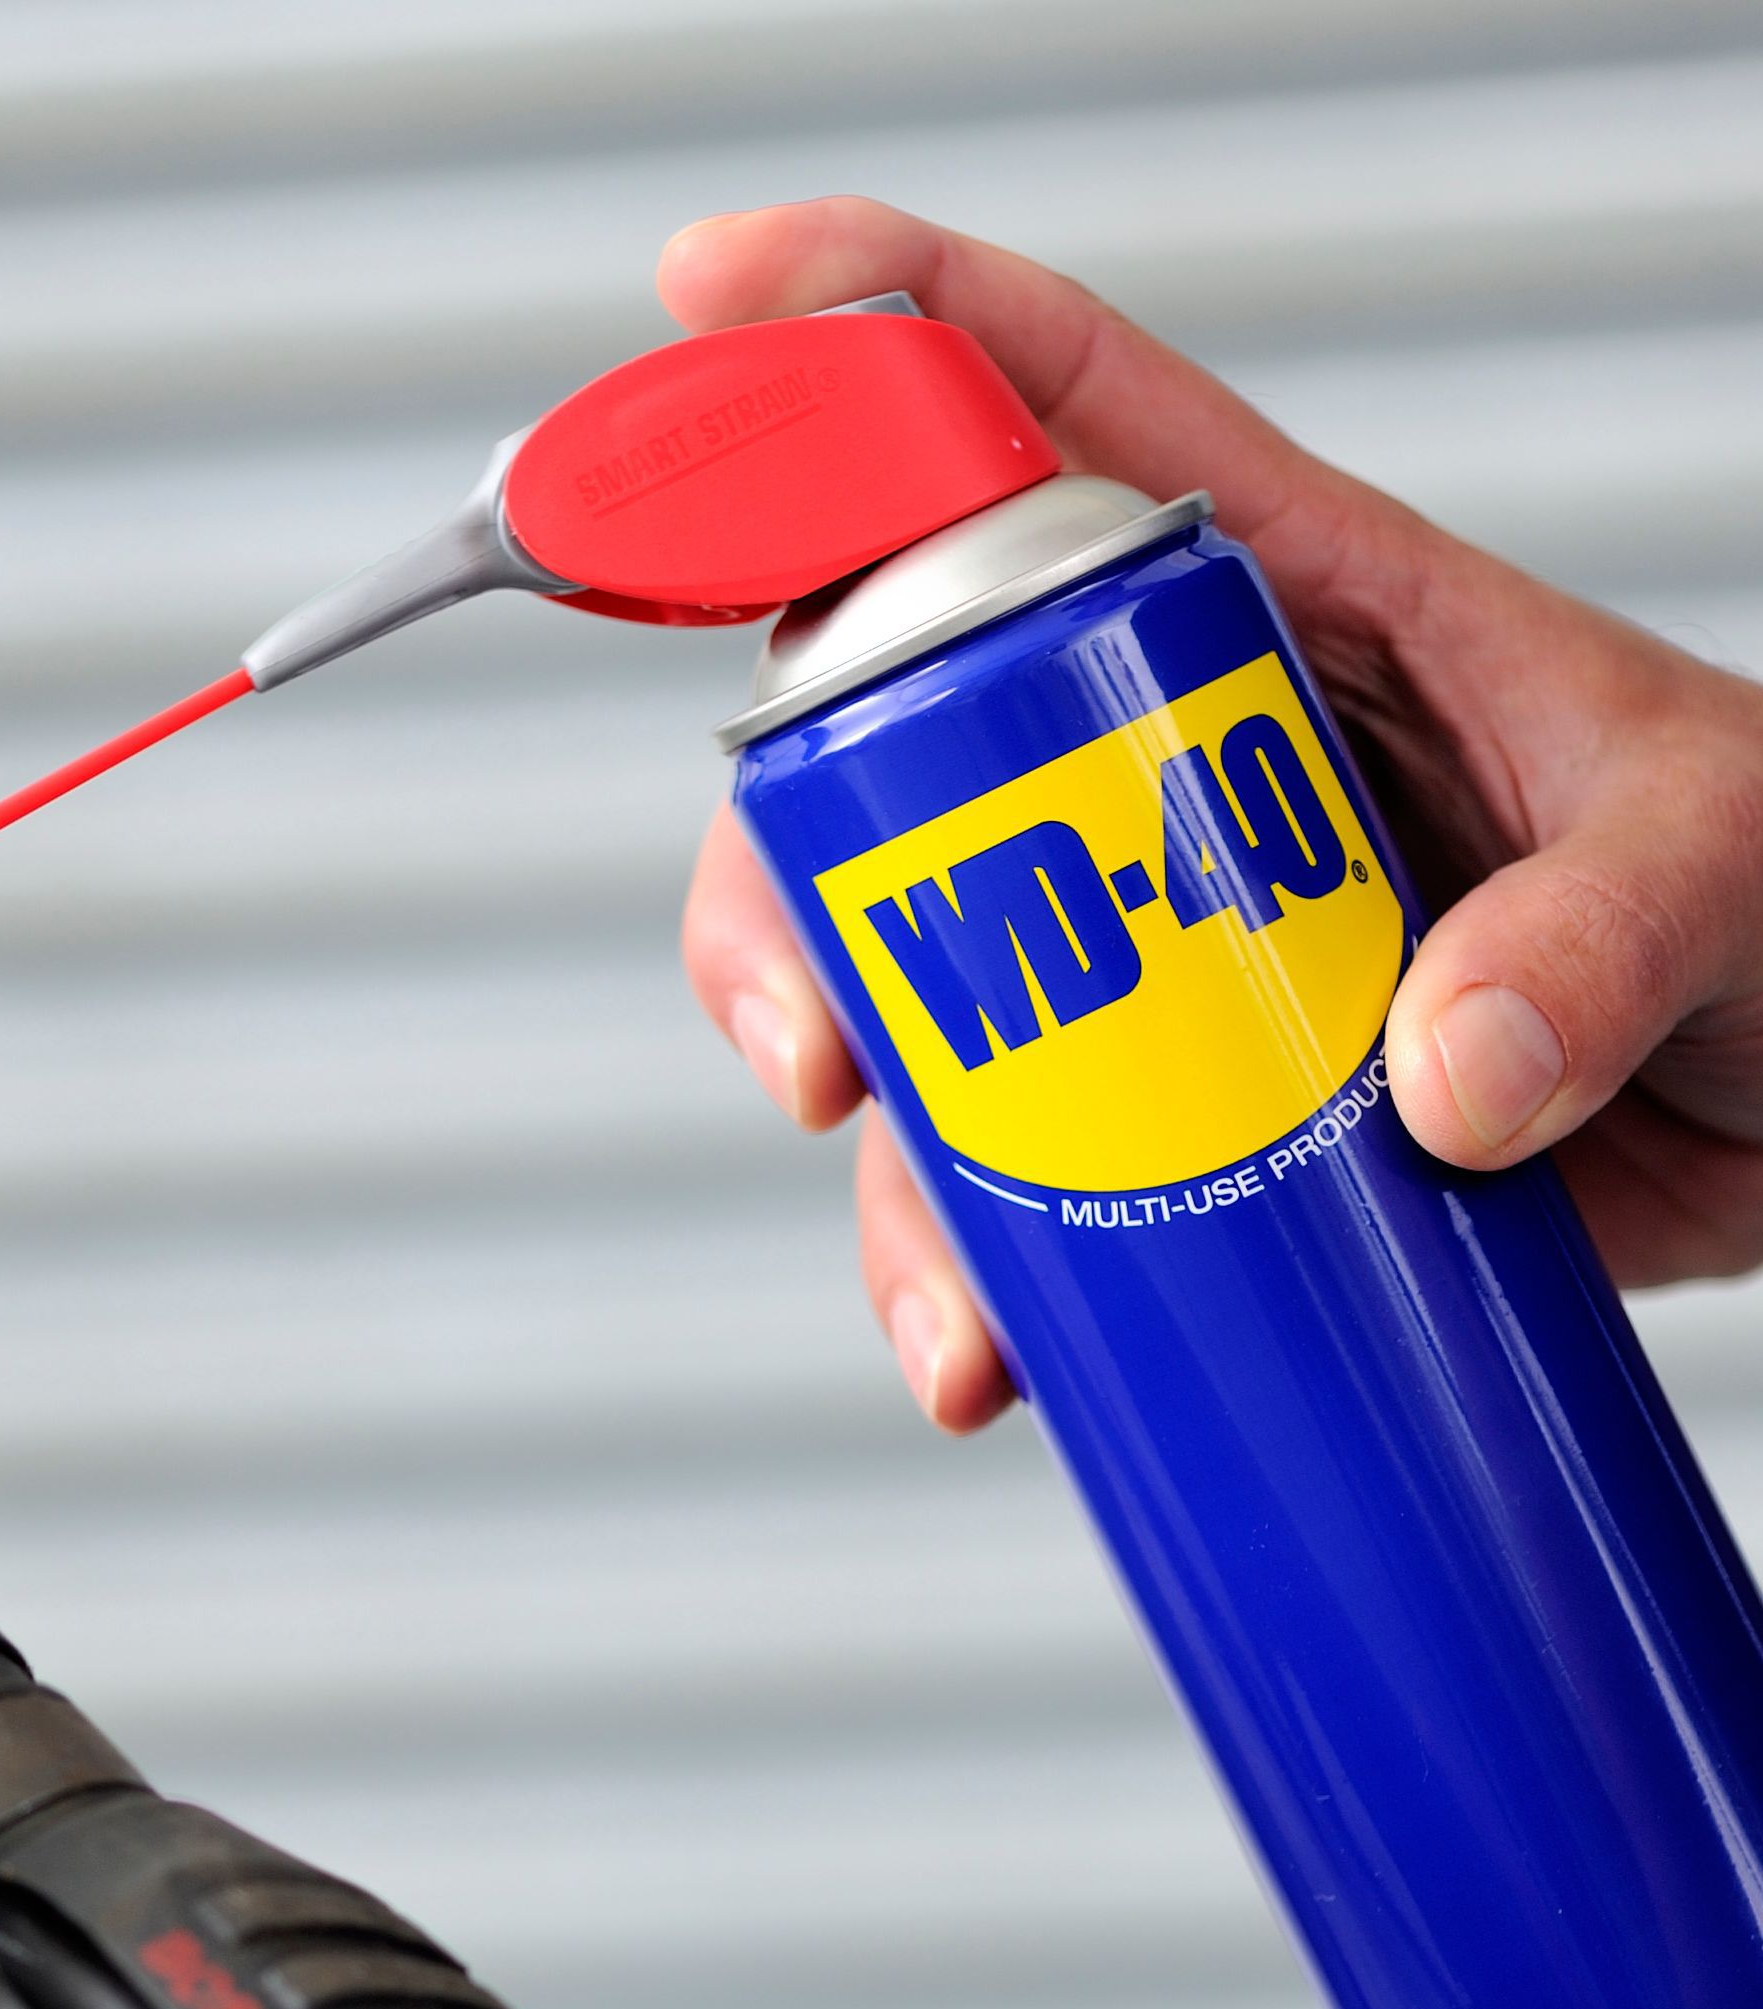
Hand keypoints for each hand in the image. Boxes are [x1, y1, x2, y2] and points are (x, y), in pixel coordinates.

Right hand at [670, 200, 1762, 1432]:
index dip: (863, 330)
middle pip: (881, 746)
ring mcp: (1147, 944)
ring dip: (880, 1150)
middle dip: (787, 885)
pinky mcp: (1164, 1110)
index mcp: (1290, 601)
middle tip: (819, 1039)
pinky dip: (963, 1271)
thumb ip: (1604, 934)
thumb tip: (1434, 1078)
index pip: (1048, 408)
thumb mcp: (1734, 859)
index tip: (704, 296)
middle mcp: (1165, 761)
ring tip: (949, 1295)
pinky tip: (986, 1356)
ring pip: (908, 999)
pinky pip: (1004, 1177)